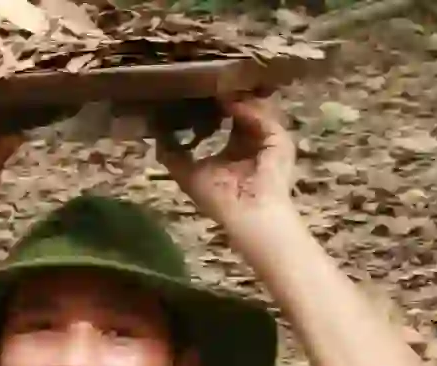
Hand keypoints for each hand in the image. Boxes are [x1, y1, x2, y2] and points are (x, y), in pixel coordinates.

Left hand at [156, 93, 296, 226]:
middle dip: (227, 94)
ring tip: (216, 85)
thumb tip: (157, 135)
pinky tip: (229, 103)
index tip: (194, 90)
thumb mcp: (188, 175)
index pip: (228, 117)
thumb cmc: (219, 199)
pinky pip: (264, 118)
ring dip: (236, 97)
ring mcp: (268, 140)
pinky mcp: (279, 140)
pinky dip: (247, 110)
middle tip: (207, 79)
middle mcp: (254, 141)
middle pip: (243, 108)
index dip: (212, 104)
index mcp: (236, 149)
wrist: (246, 216)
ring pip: (254, 108)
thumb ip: (173, 155)